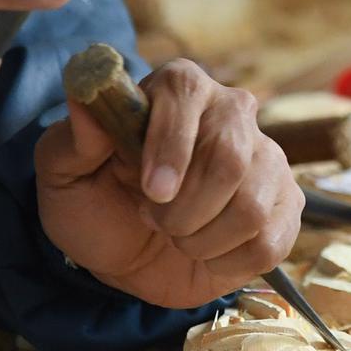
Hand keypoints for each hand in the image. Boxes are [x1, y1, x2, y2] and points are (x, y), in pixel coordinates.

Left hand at [33, 59, 300, 308]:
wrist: (127, 255)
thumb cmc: (96, 204)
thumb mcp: (64, 176)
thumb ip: (73, 138)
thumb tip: (85, 91)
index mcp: (177, 89)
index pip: (186, 92)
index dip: (171, 143)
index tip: (152, 191)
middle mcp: (231, 111)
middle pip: (230, 156)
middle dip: (185, 209)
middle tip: (154, 222)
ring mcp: (266, 159)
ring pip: (252, 207)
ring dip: (201, 240)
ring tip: (177, 235)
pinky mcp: (286, 205)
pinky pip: (271, 240)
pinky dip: (226, 261)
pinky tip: (206, 251)